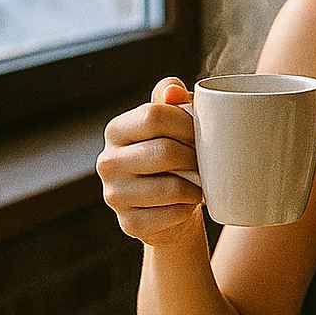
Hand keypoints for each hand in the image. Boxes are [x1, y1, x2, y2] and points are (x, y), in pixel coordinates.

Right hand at [96, 76, 204, 246]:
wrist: (171, 208)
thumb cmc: (176, 157)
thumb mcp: (172, 124)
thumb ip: (172, 100)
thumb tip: (173, 90)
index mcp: (116, 130)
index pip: (154, 116)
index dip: (188, 124)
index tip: (204, 133)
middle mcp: (107, 162)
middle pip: (164, 151)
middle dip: (196, 157)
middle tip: (208, 162)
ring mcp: (114, 196)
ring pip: (171, 186)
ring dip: (197, 185)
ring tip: (203, 181)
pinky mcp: (129, 224)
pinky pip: (173, 213)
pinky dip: (190, 208)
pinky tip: (190, 202)